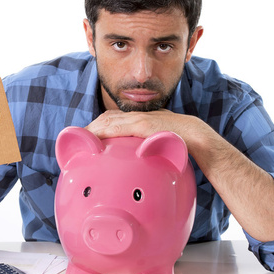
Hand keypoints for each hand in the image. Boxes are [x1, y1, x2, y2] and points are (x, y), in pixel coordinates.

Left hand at [86, 109, 205, 150]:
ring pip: (108, 120)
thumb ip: (148, 145)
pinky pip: (118, 127)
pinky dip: (102, 131)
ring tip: (80, 139)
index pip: (114, 119)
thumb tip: (142, 157)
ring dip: (93, 129)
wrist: (195, 136)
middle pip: (107, 118)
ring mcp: (139, 119)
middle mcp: (137, 116)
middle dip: (91, 127)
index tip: (88, 137)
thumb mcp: (159, 140)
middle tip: (78, 139)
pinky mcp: (142, 125)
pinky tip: (92, 139)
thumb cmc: (179, 140)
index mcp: (140, 119)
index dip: (99, 126)